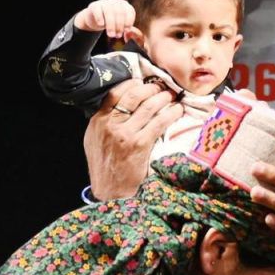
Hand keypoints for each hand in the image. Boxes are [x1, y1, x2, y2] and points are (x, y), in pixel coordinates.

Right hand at [74, 0, 136, 37]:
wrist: (95, 19)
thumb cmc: (112, 23)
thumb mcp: (121, 25)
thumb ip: (127, 29)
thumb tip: (130, 33)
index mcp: (125, 6)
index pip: (130, 12)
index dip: (129, 22)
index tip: (126, 30)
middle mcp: (116, 2)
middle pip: (119, 12)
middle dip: (119, 26)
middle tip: (117, 36)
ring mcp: (105, 2)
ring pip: (109, 12)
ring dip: (111, 25)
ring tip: (111, 35)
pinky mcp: (94, 5)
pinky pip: (98, 11)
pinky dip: (100, 19)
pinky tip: (101, 25)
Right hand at [83, 79, 182, 198]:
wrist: (110, 192)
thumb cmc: (105, 168)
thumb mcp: (96, 141)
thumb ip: (106, 122)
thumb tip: (121, 106)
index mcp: (98, 121)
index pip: (115, 94)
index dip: (131, 84)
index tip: (143, 82)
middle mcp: (110, 125)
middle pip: (134, 96)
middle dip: (151, 89)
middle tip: (163, 88)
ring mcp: (125, 134)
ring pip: (148, 107)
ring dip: (164, 99)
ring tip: (173, 97)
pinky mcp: (140, 145)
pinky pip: (159, 123)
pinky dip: (170, 114)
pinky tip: (178, 111)